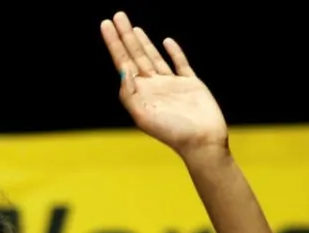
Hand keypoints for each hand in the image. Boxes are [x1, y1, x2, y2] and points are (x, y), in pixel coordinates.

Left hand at [100, 12, 227, 157]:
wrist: (202, 141)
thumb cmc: (173, 132)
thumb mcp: (144, 116)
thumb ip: (130, 94)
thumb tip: (122, 70)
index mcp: (140, 93)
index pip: (123, 63)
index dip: (114, 43)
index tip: (106, 24)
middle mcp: (153, 87)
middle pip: (136, 55)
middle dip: (125, 36)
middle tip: (117, 15)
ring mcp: (172, 84)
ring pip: (154, 57)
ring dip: (143, 42)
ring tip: (132, 28)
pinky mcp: (191, 84)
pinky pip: (180, 64)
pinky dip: (174, 52)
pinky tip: (166, 41)